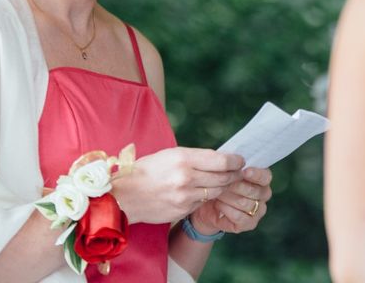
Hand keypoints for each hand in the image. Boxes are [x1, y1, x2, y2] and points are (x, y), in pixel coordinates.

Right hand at [111, 147, 244, 223]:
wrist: (125, 195)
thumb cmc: (148, 170)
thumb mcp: (170, 155)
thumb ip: (196, 157)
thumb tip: (220, 159)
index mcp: (183, 158)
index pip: (222, 161)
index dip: (236, 161)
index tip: (240, 160)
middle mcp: (186, 177)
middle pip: (223, 177)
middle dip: (234, 174)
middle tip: (238, 172)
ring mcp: (185, 196)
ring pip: (216, 191)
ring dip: (224, 186)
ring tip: (226, 181)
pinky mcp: (182, 210)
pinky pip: (203, 202)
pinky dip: (207, 196)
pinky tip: (205, 191)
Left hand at [191, 167, 271, 233]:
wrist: (208, 205)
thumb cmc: (219, 183)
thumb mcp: (224, 171)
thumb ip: (232, 166)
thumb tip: (232, 160)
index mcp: (262, 179)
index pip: (266, 176)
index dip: (256, 174)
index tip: (244, 172)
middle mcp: (264, 194)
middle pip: (255, 191)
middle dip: (236, 187)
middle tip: (222, 183)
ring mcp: (259, 210)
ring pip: (246, 204)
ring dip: (229, 198)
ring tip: (217, 193)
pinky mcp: (250, 223)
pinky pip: (240, 217)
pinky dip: (227, 210)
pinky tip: (218, 205)